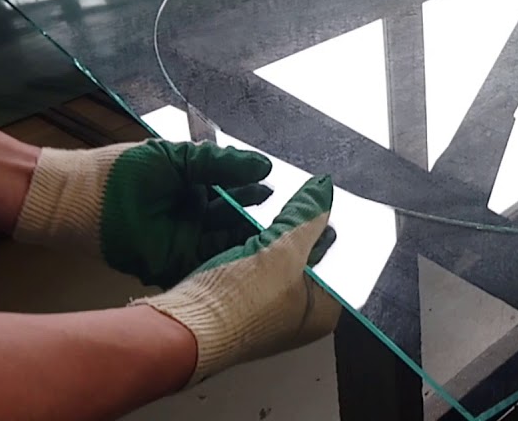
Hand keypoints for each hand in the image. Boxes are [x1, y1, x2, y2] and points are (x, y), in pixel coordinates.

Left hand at [14, 139, 278, 286]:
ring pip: (229, 246)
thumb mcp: (181, 159)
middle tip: (303, 228)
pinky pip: (207, 264)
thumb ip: (222, 164)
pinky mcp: (172, 263)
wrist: (79, 196)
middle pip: (241, 225)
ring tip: (286, 241)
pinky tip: (253, 257)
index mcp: (199, 191)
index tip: (298, 199)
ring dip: (254, 245)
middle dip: (270, 227)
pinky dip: (229, 262)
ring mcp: (185, 243)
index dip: (266, 199)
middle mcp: (197, 219)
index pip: (241, 198)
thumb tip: (264, 165)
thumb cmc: (123, 171)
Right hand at [132, 175, 340, 383]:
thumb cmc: (238, 306)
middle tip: (293, 201)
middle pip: (305, 260)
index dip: (328, 229)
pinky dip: (245, 248)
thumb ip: (307, 216)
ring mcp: (263, 312)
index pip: (337, 261)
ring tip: (263, 211)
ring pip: (272, 262)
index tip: (319, 204)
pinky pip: (247, 268)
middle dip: (298, 230)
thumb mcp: (285, 248)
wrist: (181, 328)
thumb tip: (322, 190)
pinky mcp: (232, 305)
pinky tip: (239, 230)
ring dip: (267, 236)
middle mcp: (296, 316)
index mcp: (323, 312)